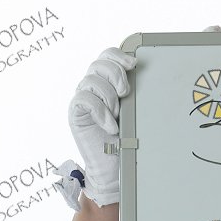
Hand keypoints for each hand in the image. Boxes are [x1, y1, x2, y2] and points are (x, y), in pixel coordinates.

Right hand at [59, 47, 136, 208]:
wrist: (114, 166)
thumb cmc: (127, 138)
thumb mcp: (135, 110)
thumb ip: (134, 91)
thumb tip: (144, 74)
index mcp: (108, 80)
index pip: (107, 55)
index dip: (118, 55)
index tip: (134, 64)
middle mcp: (93, 86)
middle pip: (98, 63)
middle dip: (115, 74)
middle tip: (126, 93)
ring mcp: (83, 99)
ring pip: (91, 80)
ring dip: (108, 96)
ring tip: (118, 114)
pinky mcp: (75, 113)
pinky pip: (83, 99)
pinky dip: (100, 110)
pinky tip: (110, 125)